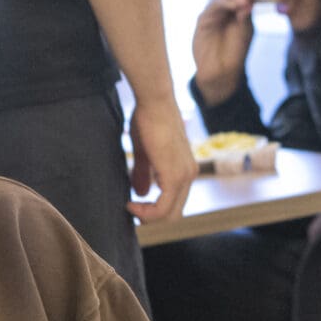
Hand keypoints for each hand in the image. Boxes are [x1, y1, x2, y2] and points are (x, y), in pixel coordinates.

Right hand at [127, 97, 196, 223]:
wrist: (155, 102)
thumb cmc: (148, 120)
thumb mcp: (145, 152)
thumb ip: (144, 173)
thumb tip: (141, 194)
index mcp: (185, 169)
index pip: (174, 202)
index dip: (153, 210)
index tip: (132, 204)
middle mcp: (190, 174)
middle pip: (174, 214)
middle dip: (151, 218)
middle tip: (131, 211)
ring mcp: (185, 176)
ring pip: (170, 215)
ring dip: (147, 217)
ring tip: (130, 208)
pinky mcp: (175, 176)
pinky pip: (163, 209)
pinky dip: (146, 213)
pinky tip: (131, 204)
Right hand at [190, 0, 257, 107]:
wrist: (223, 70)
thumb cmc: (236, 51)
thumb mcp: (246, 31)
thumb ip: (246, 16)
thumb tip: (248, 0)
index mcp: (236, 9)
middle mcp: (223, 8)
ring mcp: (213, 13)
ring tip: (243, 1)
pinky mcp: (203, 20)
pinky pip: (212, 6)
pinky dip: (224, 3)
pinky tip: (235, 6)